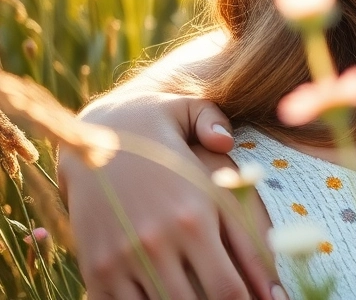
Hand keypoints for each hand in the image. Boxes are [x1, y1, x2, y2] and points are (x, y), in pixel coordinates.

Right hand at [62, 92, 282, 298]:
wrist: (85, 134)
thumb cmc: (153, 127)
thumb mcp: (190, 114)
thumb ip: (221, 127)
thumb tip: (228, 141)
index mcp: (194, 214)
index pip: (230, 288)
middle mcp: (159, 242)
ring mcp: (122, 258)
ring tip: (199, 295)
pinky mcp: (96, 266)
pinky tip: (162, 297)